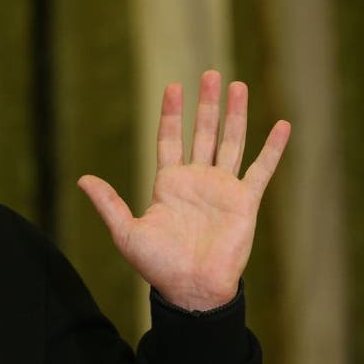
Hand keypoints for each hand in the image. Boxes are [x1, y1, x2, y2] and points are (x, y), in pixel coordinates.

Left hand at [77, 71, 289, 310]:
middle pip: (203, 133)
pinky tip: (281, 126)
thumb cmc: (157, 265)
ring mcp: (222, 189)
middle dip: (206, 105)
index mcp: (168, 184)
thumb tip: (82, 179)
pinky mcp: (245, 202)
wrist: (190, 289)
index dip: (171, 114)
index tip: (174, 86)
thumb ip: (108, 203)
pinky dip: (272, 148)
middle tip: (211, 74)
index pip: (170, 139)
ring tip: (238, 86)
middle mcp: (197, 180)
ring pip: (231, 142)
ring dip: (235, 115)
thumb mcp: (125, 231)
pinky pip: (261, 170)